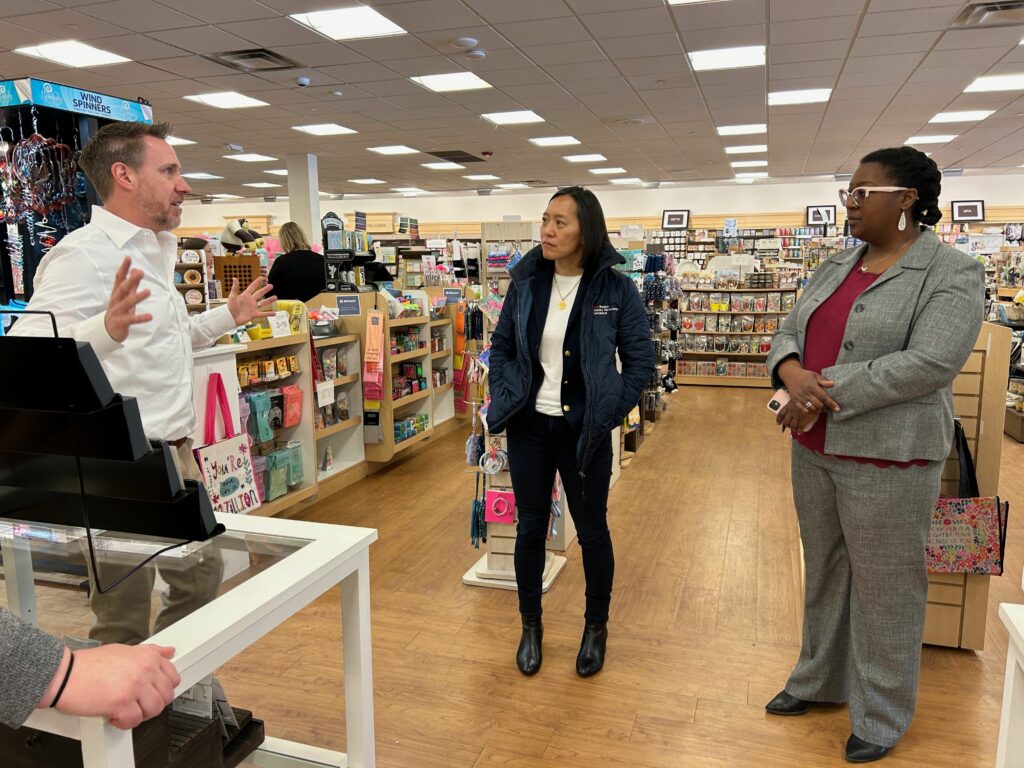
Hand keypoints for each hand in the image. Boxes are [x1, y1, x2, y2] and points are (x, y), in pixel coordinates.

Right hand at [52, 644, 179, 728]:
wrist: (64, 674)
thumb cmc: (88, 665)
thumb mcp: (124, 650)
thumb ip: (149, 652)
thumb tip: (168, 651)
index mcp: (147, 657)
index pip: (172, 677)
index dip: (162, 689)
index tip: (151, 693)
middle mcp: (144, 670)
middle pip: (166, 696)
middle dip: (152, 703)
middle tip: (136, 703)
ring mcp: (135, 686)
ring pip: (154, 709)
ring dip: (139, 714)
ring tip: (125, 709)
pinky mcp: (122, 702)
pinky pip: (135, 720)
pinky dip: (124, 722)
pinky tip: (114, 715)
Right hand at [104, 257, 151, 342]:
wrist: (108, 330)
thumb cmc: (119, 311)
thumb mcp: (125, 297)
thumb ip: (132, 284)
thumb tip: (136, 270)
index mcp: (117, 293)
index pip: (119, 278)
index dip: (124, 268)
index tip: (129, 258)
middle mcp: (116, 301)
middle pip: (122, 289)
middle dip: (130, 280)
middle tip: (140, 272)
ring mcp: (117, 311)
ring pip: (126, 303)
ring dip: (137, 297)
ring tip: (148, 291)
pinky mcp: (121, 322)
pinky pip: (131, 320)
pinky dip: (140, 318)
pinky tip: (150, 316)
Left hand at [227, 277, 276, 324]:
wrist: (230, 318)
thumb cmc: (230, 307)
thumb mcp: (232, 296)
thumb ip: (235, 288)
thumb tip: (234, 278)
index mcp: (245, 295)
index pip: (252, 287)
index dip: (257, 282)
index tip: (263, 278)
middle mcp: (250, 301)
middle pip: (259, 293)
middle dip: (265, 289)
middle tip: (271, 286)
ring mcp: (253, 307)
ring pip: (263, 303)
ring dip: (269, 300)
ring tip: (275, 297)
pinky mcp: (254, 314)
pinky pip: (263, 314)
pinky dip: (269, 314)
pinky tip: (274, 313)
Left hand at [775, 400, 819, 432]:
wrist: (815, 398)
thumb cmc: (806, 397)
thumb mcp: (797, 398)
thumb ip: (793, 402)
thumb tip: (792, 405)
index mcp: (788, 405)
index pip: (781, 414)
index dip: (779, 419)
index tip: (778, 423)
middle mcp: (791, 411)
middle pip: (786, 421)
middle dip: (787, 425)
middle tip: (790, 426)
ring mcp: (797, 416)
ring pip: (792, 425)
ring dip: (793, 428)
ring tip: (795, 429)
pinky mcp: (804, 419)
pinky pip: (800, 427)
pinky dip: (799, 430)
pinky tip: (800, 432)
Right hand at [777, 359, 839, 415]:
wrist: (791, 375)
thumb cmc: (805, 376)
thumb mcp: (815, 375)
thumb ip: (823, 381)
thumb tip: (833, 384)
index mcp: (812, 386)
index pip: (824, 397)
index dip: (831, 404)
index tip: (837, 409)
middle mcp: (806, 393)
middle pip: (819, 405)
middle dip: (824, 407)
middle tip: (826, 406)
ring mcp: (799, 398)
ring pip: (812, 408)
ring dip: (817, 409)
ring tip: (819, 407)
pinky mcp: (794, 401)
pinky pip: (803, 410)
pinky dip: (808, 411)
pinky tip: (811, 408)